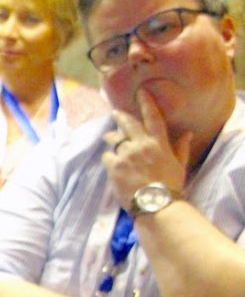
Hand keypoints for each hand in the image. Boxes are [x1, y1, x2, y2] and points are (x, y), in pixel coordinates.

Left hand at [102, 87, 190, 207]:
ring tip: (108, 138)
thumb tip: (188, 133)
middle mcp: (141, 145)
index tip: (141, 92)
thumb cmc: (170, 186)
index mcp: (158, 143)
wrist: (155, 204)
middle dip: (120, 117)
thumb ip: (181, 148)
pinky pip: (107, 156)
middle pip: (127, 125)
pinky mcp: (114, 166)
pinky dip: (108, 158)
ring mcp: (126, 155)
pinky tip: (111, 162)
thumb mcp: (179, 165)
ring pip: (114, 140)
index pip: (153, 117)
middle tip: (115, 112)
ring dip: (111, 138)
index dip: (146, 103)